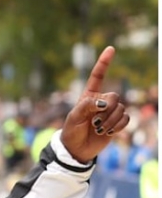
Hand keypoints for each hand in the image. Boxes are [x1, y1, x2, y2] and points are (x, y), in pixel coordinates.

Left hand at [61, 46, 128, 163]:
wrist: (77, 148)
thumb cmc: (72, 131)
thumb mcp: (74, 117)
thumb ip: (87, 106)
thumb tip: (105, 102)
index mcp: (89, 95)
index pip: (98, 75)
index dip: (104, 62)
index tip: (111, 49)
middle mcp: (101, 100)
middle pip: (114, 97)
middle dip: (106, 110)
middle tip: (93, 122)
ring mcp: (110, 111)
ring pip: (120, 109)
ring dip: (109, 121)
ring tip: (97, 128)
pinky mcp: (117, 122)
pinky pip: (126, 119)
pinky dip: (117, 126)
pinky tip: (107, 132)